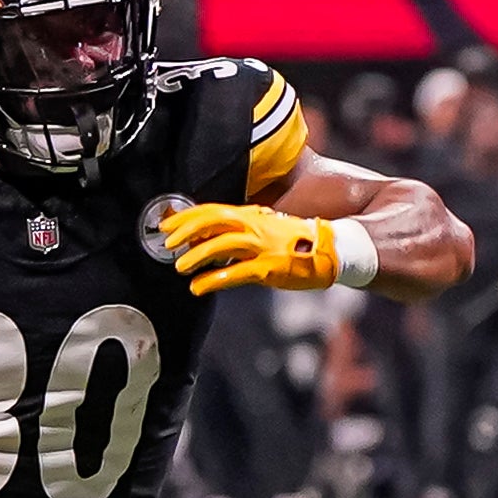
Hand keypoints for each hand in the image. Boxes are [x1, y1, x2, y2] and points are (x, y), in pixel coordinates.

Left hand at [162, 204, 339, 295]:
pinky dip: (214, 279)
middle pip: (213, 221)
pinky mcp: (269, 268)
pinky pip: (237, 272)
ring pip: (222, 244)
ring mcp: (263, 246)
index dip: (187, 217)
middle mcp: (255, 226)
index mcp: (251, 216)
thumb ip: (237, 232)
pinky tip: (199, 287)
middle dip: (187, 231)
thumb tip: (205, 240)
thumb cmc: (294, 242)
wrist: (330, 250)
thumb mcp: (264, 228)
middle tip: (168, 244)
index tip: (167, 226)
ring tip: (180, 267)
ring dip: (197, 255)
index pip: (213, 210)